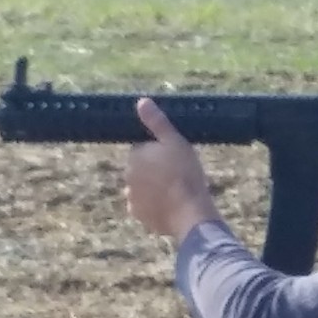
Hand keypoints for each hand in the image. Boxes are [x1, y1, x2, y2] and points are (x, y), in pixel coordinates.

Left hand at [126, 98, 220, 244]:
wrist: (189, 213)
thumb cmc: (185, 174)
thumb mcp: (175, 141)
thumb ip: (157, 122)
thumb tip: (141, 102)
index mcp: (135, 155)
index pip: (143, 150)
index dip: (160, 154)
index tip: (175, 160)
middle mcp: (128, 176)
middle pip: (142, 170)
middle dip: (155, 171)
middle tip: (178, 176)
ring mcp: (132, 198)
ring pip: (143, 189)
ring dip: (154, 189)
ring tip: (176, 193)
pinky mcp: (140, 216)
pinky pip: (145, 208)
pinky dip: (155, 206)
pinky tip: (171, 206)